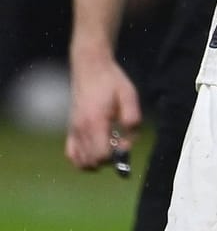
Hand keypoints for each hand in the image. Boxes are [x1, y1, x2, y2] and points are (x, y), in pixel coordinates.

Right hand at [67, 46, 141, 169]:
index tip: (125, 143)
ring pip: (81, 161)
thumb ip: (132, 120)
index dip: (116, 157)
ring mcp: (73, 130)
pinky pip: (71, 154)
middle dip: (109, 160)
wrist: (90, 68)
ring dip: (97, 161)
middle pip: (92, 162)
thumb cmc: (112, 82)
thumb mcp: (129, 97)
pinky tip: (96, 150)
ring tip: (108, 145)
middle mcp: (80, 129)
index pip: (101, 156)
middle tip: (119, 144)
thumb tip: (128, 143)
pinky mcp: (71, 129)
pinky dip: (83, 159)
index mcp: (95, 122)